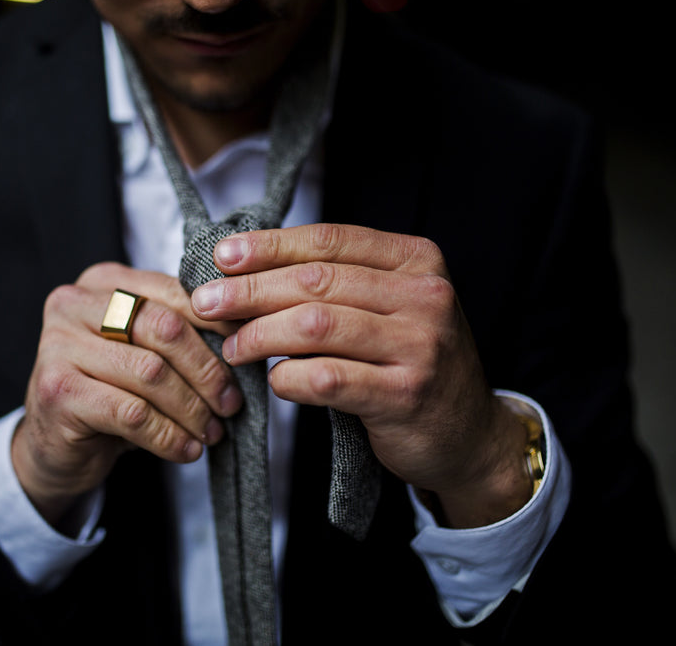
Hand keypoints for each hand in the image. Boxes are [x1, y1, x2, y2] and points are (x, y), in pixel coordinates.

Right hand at [13, 262, 242, 525]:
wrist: (52, 445)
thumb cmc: (108, 391)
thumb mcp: (143, 351)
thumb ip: (180, 331)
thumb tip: (248, 333)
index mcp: (102, 281)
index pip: (174, 292)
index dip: (219, 324)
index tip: (247, 354)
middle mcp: (74, 303)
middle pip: (165, 330)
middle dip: (208, 371)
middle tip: (231, 404)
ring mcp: (59, 346)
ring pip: (152, 374)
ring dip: (192, 409)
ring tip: (212, 432)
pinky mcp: (57, 391)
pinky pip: (132, 414)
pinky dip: (169, 436)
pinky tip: (186, 449)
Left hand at [190, 224, 531, 527]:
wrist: (468, 435)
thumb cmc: (412, 364)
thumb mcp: (390, 309)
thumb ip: (337, 284)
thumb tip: (245, 268)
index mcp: (417, 262)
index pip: (330, 241)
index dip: (269, 246)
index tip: (222, 257)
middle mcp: (424, 296)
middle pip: (316, 281)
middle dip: (250, 290)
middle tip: (207, 303)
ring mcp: (420, 345)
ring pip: (315, 326)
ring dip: (259, 334)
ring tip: (232, 346)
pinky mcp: (405, 394)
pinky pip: (326, 379)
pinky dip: (288, 378)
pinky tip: (274, 381)